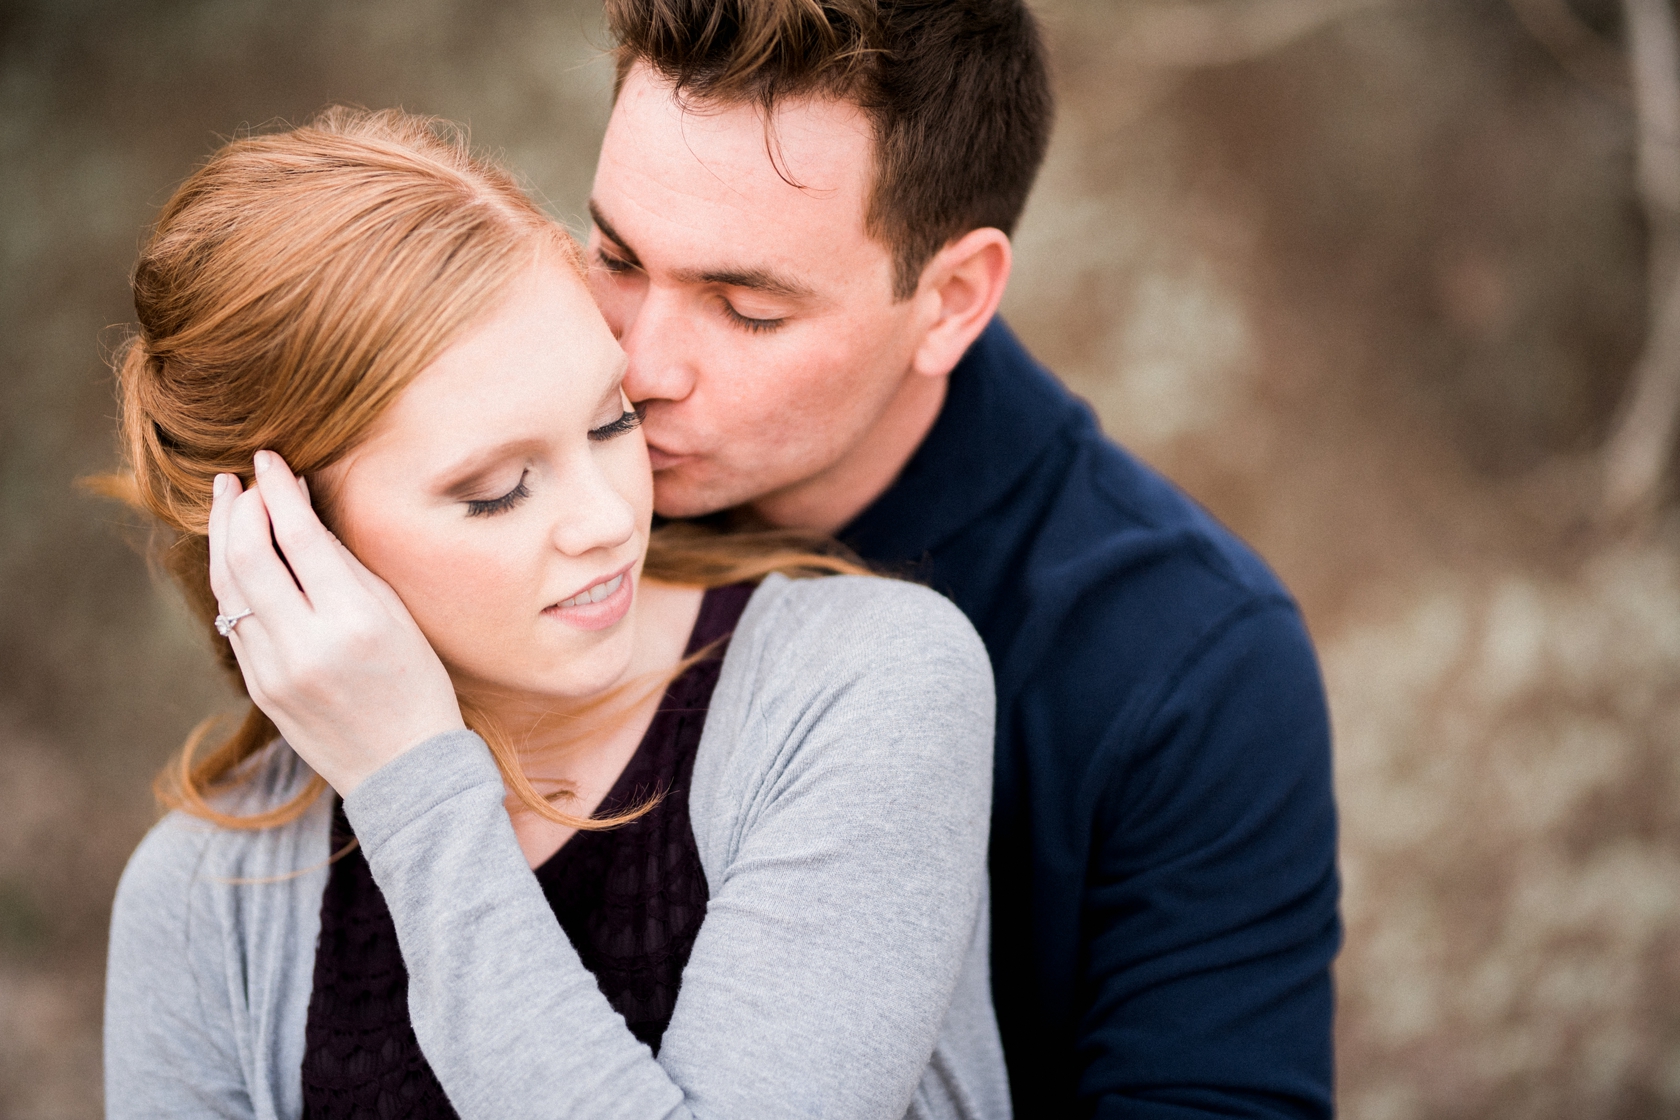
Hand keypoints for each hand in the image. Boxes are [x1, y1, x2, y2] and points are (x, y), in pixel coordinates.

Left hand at [208, 450, 465, 795]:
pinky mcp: (259, 687)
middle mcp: (308, 645)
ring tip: (226, 503)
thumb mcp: (398, 617)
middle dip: (239, 508)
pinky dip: (232, 580)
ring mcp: (275, 670)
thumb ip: (344, 566)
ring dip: (222, 538)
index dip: (278, 492)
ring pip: (229, 588)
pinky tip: (236, 555)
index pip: (300, 538)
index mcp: (354, 622)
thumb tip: (302, 513)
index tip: (268, 460)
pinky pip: (234, 621)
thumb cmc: (417, 684)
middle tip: (241, 479)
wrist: (405, 768)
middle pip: (249, 557)